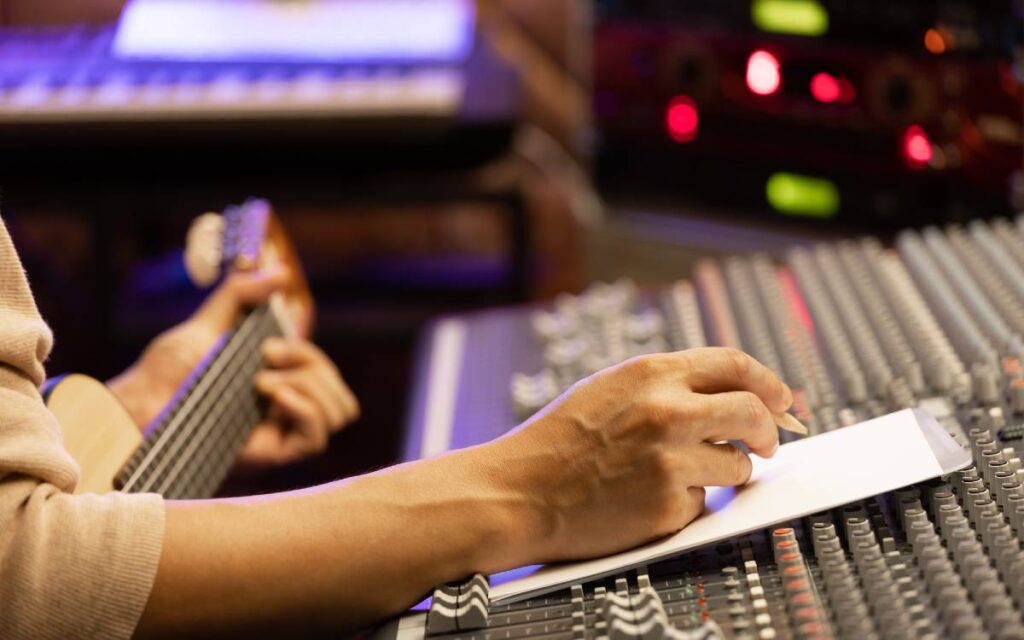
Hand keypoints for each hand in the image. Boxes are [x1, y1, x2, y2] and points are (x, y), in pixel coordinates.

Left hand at [109, 268, 358, 467]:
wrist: (139, 401)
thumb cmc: (166, 369)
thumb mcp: (208, 322)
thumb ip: (242, 294)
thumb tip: (283, 273)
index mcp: (280, 384)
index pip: (327, 375)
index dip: (309, 355)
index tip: (267, 345)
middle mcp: (285, 412)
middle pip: (341, 396)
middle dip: (315, 367)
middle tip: (265, 361)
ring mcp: (280, 434)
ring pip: (338, 415)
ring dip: (309, 388)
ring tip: (262, 384)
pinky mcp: (271, 455)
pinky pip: (316, 439)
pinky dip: (304, 409)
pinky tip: (272, 396)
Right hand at [488, 347, 791, 562]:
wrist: (518, 492)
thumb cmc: (557, 442)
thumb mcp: (609, 389)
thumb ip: (667, 386)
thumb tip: (726, 393)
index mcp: (650, 374)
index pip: (734, 363)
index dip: (767, 381)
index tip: (781, 398)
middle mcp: (667, 411)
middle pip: (753, 411)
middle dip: (769, 429)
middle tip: (767, 442)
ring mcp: (670, 460)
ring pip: (737, 464)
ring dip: (726, 471)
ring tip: (682, 475)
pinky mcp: (668, 505)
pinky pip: (704, 502)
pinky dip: (686, 502)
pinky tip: (647, 498)